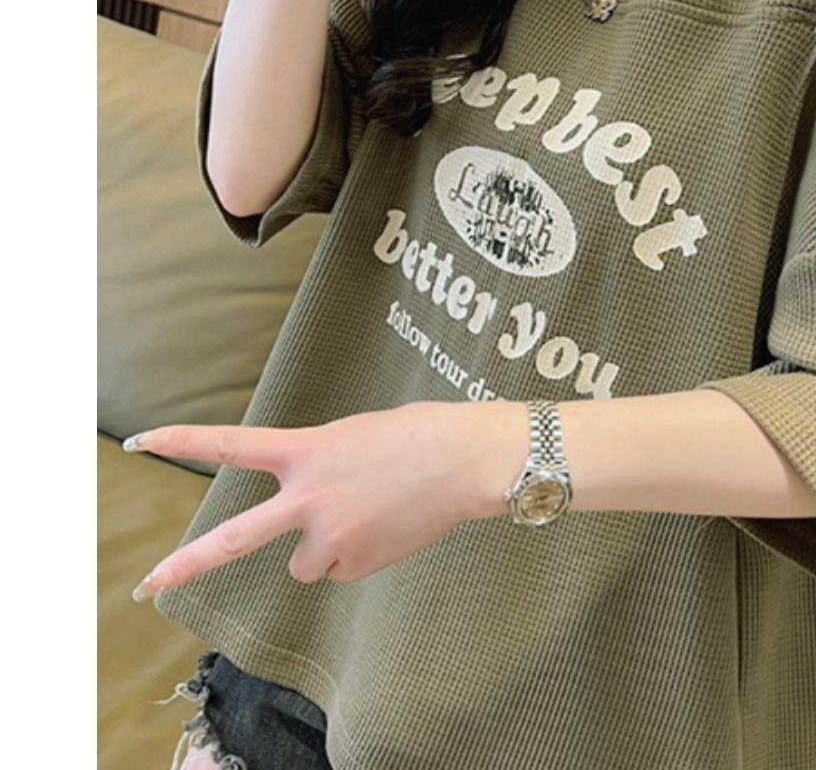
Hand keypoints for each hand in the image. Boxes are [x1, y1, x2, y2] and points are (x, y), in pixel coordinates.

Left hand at [126, 400, 528, 601]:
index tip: (143, 441)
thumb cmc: (419, 434)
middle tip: (146, 586)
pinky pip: (341, 568)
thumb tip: (314, 511)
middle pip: (236, 539)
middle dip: (188, 563)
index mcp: (307, 451)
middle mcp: (309, 497)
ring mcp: (330, 536)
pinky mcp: (355, 564)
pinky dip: (359, 555)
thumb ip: (320, 465)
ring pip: (306, 563)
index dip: (184, 441)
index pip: (234, 444)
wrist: (467, 460)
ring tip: (370, 516)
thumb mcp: (356, 435)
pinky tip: (387, 529)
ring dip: (326, 547)